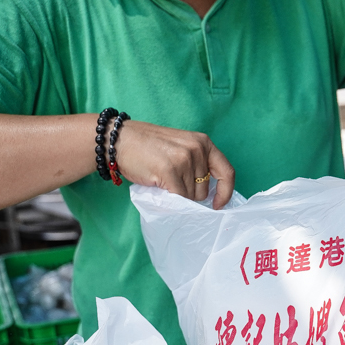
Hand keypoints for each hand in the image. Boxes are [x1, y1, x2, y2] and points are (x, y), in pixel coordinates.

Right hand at [114, 121, 234, 208]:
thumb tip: (209, 196)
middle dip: (189, 192)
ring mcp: (184, 158)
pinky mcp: (170, 170)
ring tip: (161, 177)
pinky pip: (178, 197)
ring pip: (191, 196)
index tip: (218, 205)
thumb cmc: (147, 146)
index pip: (227, 172)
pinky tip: (157, 182)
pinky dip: (168, 197)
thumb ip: (197, 164)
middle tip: (170, 180)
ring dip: (177, 194)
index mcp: (203, 142)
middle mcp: (197, 148)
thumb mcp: (180, 147)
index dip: (225, 192)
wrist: (117, 139)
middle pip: (204, 189)